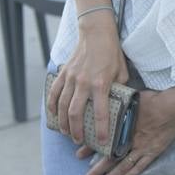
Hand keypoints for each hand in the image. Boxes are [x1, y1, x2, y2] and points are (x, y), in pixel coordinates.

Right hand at [48, 13, 126, 144]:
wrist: (96, 33)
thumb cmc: (112, 53)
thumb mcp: (122, 72)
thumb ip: (120, 89)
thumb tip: (119, 104)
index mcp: (101, 84)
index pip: (100, 112)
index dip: (102, 129)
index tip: (103, 142)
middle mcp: (83, 82)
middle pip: (75, 113)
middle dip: (76, 130)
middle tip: (79, 141)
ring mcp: (71, 78)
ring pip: (62, 106)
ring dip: (63, 122)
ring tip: (67, 133)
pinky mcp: (62, 73)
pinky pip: (53, 93)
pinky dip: (52, 106)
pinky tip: (54, 116)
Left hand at [82, 86, 174, 174]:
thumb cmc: (154, 100)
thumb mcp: (132, 99)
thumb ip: (120, 105)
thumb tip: (108, 100)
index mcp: (123, 127)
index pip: (103, 142)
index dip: (90, 149)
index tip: (79, 154)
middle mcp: (130, 140)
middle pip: (110, 158)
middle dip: (97, 169)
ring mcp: (142, 147)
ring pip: (124, 166)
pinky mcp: (154, 151)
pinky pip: (141, 166)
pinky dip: (132, 174)